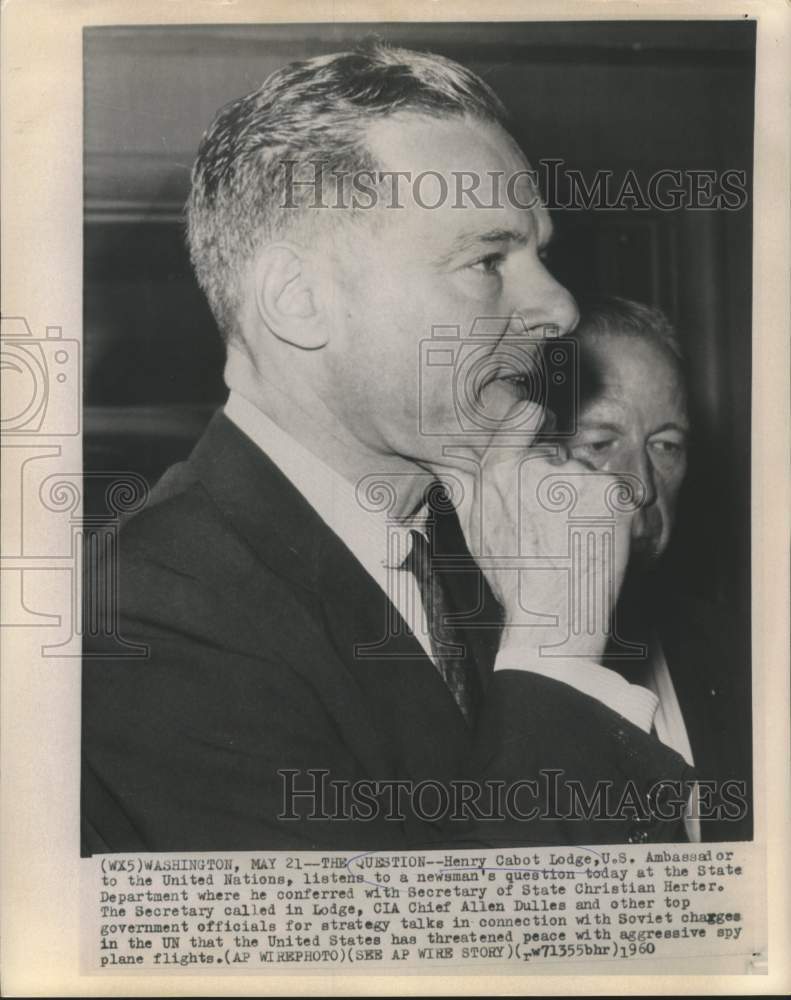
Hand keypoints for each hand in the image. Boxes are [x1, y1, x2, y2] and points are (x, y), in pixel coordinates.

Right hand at [431, 439, 637, 663]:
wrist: (554, 615)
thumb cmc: (514, 576)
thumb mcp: (475, 529)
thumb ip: (461, 486)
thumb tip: (445, 460)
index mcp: (500, 469)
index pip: (525, 418)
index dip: (537, 422)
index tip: (545, 431)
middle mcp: (537, 464)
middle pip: (560, 456)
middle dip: (562, 484)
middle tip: (556, 528)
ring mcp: (577, 476)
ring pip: (589, 477)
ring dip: (588, 501)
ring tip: (573, 540)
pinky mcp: (611, 491)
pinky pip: (617, 493)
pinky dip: (613, 516)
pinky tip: (595, 540)